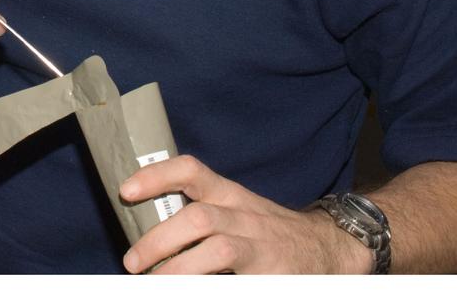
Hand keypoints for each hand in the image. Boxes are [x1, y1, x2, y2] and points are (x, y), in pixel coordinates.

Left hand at [119, 155, 371, 273]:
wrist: (331, 248)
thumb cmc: (268, 230)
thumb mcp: (236, 209)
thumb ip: (200, 211)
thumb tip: (146, 230)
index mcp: (230, 194)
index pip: (191, 170)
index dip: (156, 176)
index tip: (125, 190)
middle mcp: (244, 216)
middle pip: (197, 218)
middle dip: (158, 240)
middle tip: (132, 262)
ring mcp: (261, 247)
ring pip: (217, 250)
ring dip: (179, 269)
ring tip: (154, 284)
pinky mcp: (273, 276)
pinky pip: (237, 282)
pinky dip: (208, 288)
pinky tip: (192, 292)